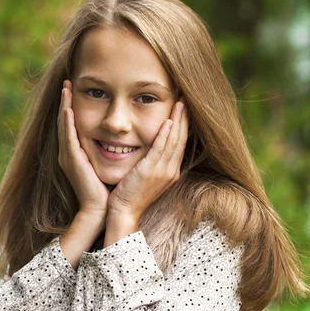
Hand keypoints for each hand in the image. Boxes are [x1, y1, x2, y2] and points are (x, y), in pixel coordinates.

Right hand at [57, 79, 109, 217]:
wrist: (101, 209)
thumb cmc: (108, 190)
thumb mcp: (107, 165)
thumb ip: (109, 151)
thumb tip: (122, 140)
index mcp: (77, 154)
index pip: (73, 125)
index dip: (72, 107)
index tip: (75, 90)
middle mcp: (69, 153)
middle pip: (65, 121)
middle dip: (65, 101)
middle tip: (67, 82)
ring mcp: (68, 156)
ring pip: (64, 125)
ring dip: (64, 105)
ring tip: (65, 87)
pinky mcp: (72, 160)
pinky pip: (68, 137)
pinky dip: (67, 121)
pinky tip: (68, 108)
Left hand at [107, 99, 188, 220]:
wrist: (124, 212)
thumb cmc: (130, 195)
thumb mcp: (146, 177)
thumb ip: (152, 162)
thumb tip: (152, 148)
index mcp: (171, 172)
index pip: (180, 143)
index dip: (183, 125)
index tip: (184, 109)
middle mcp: (171, 171)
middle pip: (181, 139)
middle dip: (185, 118)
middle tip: (186, 99)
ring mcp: (163, 172)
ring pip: (174, 141)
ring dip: (178, 121)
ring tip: (180, 103)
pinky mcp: (151, 171)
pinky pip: (160, 149)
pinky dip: (165, 134)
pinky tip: (168, 121)